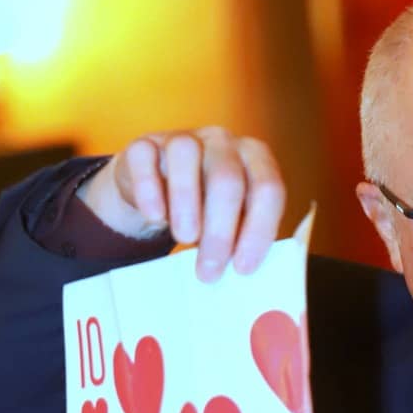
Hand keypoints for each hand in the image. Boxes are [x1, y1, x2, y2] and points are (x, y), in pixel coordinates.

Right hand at [79, 126, 286, 281]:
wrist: (156, 186)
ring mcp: (183, 138)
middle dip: (220, 230)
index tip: (242, 268)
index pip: (268, 189)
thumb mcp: (232, 220)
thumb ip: (242, 238)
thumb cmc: (205, 208)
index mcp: (255, 159)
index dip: (258, 230)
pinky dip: (149, 188)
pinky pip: (145, 157)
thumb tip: (242, 274)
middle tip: (209, 270)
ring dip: (186, 203)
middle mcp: (223, 142)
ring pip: (186, 156)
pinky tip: (155, 216)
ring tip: (184, 239)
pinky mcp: (144, 144)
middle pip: (227, 179)